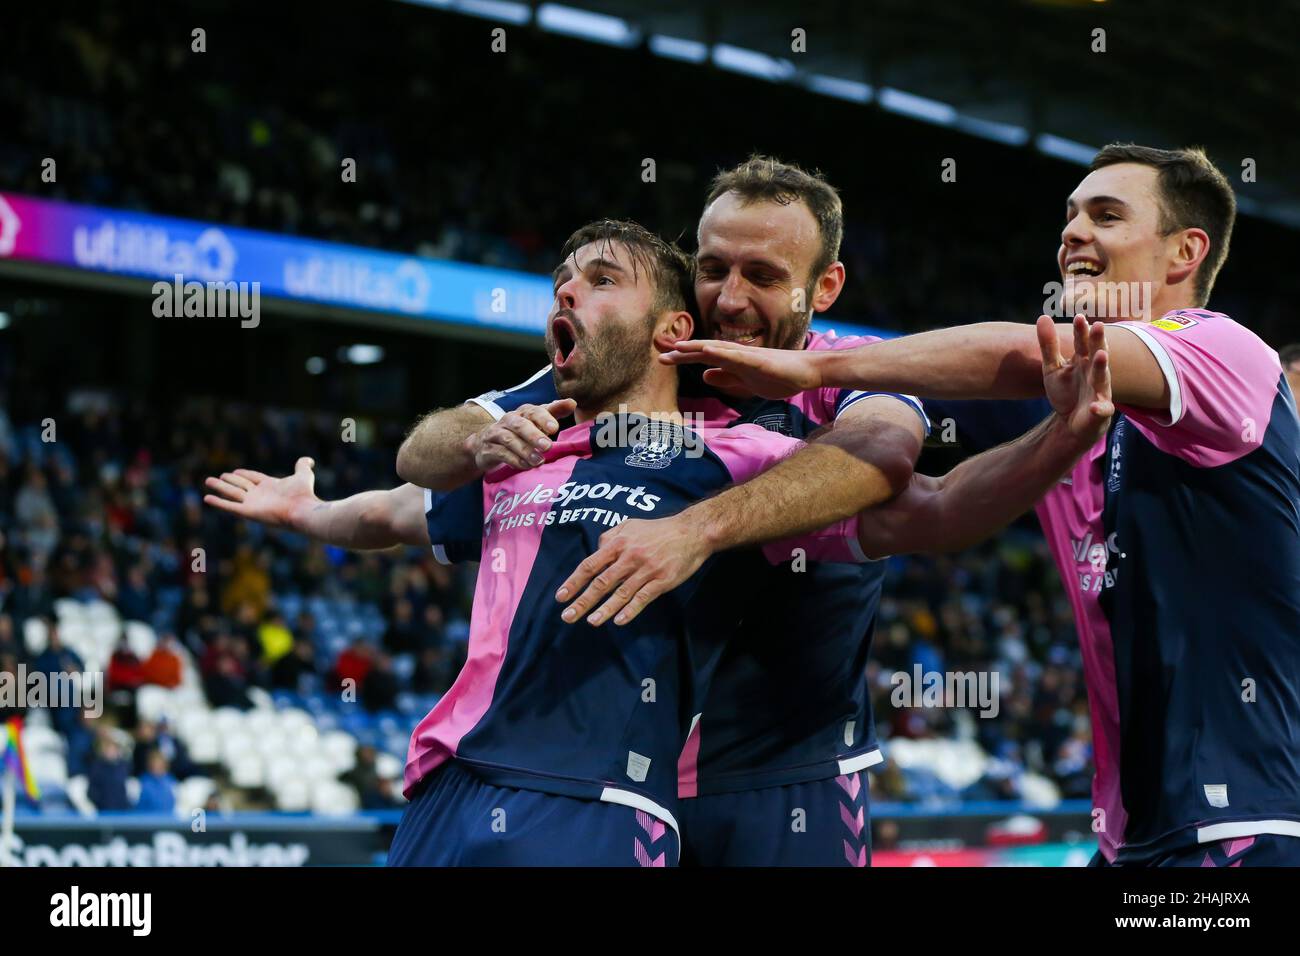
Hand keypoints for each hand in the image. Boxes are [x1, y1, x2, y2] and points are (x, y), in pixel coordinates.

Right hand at [203, 456, 320, 527]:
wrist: (302, 509)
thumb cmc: (303, 493)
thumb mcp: (303, 475)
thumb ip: (303, 465)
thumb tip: (309, 460)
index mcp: (270, 486)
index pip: (253, 478)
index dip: (244, 475)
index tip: (235, 471)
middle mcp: (260, 495)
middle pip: (240, 485)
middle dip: (229, 481)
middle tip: (218, 476)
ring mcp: (253, 503)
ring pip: (232, 493)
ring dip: (219, 487)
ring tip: (208, 481)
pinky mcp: (248, 512)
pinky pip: (229, 506)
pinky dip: (218, 502)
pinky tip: (207, 498)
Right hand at [465, 398, 576, 472]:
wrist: (486, 444)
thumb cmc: (519, 432)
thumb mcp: (536, 421)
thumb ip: (554, 412)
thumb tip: (573, 403)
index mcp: (523, 412)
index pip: (533, 411)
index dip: (544, 418)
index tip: (555, 428)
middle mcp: (508, 420)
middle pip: (519, 425)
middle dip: (533, 435)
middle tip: (547, 446)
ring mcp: (496, 434)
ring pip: (509, 440)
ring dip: (525, 451)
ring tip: (539, 461)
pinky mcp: (488, 449)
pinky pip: (501, 454)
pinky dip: (515, 460)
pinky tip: (526, 466)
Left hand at [555, 514, 711, 625]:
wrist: (692, 532)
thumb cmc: (658, 530)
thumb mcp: (630, 526)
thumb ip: (610, 538)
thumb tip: (595, 552)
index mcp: (619, 543)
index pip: (590, 565)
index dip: (574, 582)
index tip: (561, 597)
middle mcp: (630, 557)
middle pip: (601, 582)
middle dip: (583, 601)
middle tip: (568, 617)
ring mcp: (647, 570)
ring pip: (621, 593)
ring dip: (604, 609)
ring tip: (590, 622)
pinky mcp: (662, 581)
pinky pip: (643, 598)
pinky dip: (630, 610)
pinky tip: (619, 621)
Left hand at [659, 340, 821, 397]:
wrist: (807, 372)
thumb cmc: (780, 376)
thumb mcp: (746, 382)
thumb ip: (727, 378)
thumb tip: (705, 375)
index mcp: (734, 361)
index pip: (704, 357)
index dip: (684, 357)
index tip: (664, 358)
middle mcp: (737, 354)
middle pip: (705, 350)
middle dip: (683, 352)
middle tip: (660, 354)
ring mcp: (748, 356)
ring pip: (718, 349)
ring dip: (697, 348)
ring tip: (678, 347)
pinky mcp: (759, 362)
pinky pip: (738, 357)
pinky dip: (722, 353)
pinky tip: (708, 351)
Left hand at [1038, 314, 1113, 445]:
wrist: (1072, 424)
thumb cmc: (1066, 392)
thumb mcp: (1052, 368)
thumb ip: (1049, 345)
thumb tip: (1043, 316)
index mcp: (1083, 361)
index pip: (1082, 343)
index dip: (1081, 331)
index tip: (1079, 317)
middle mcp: (1094, 373)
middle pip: (1096, 354)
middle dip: (1097, 341)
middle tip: (1098, 325)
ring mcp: (1099, 392)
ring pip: (1102, 378)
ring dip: (1102, 367)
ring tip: (1100, 355)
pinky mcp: (1101, 412)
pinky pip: (1102, 410)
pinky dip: (1099, 408)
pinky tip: (1093, 407)